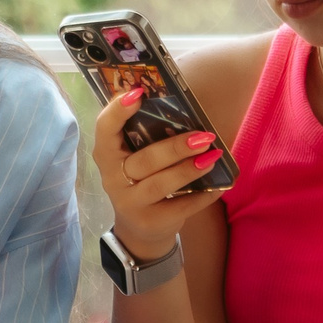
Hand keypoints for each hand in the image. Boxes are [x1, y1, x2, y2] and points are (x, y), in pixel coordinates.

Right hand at [93, 88, 225, 263]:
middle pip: (144, 160)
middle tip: (204, 136)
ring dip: (189, 169)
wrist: (138, 230)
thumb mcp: (133, 158)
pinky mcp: (151, 222)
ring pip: (161, 184)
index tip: (139, 92)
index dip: (118, 110)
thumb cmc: (141, 181)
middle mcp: (113, 180)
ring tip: (212, 157)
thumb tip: (181, 106)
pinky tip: (218, 186)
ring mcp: (131, 203)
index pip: (104, 129)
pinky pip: (180, 207)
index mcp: (107, 155)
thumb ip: (144, 135)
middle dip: (176, 147)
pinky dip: (202, 196)